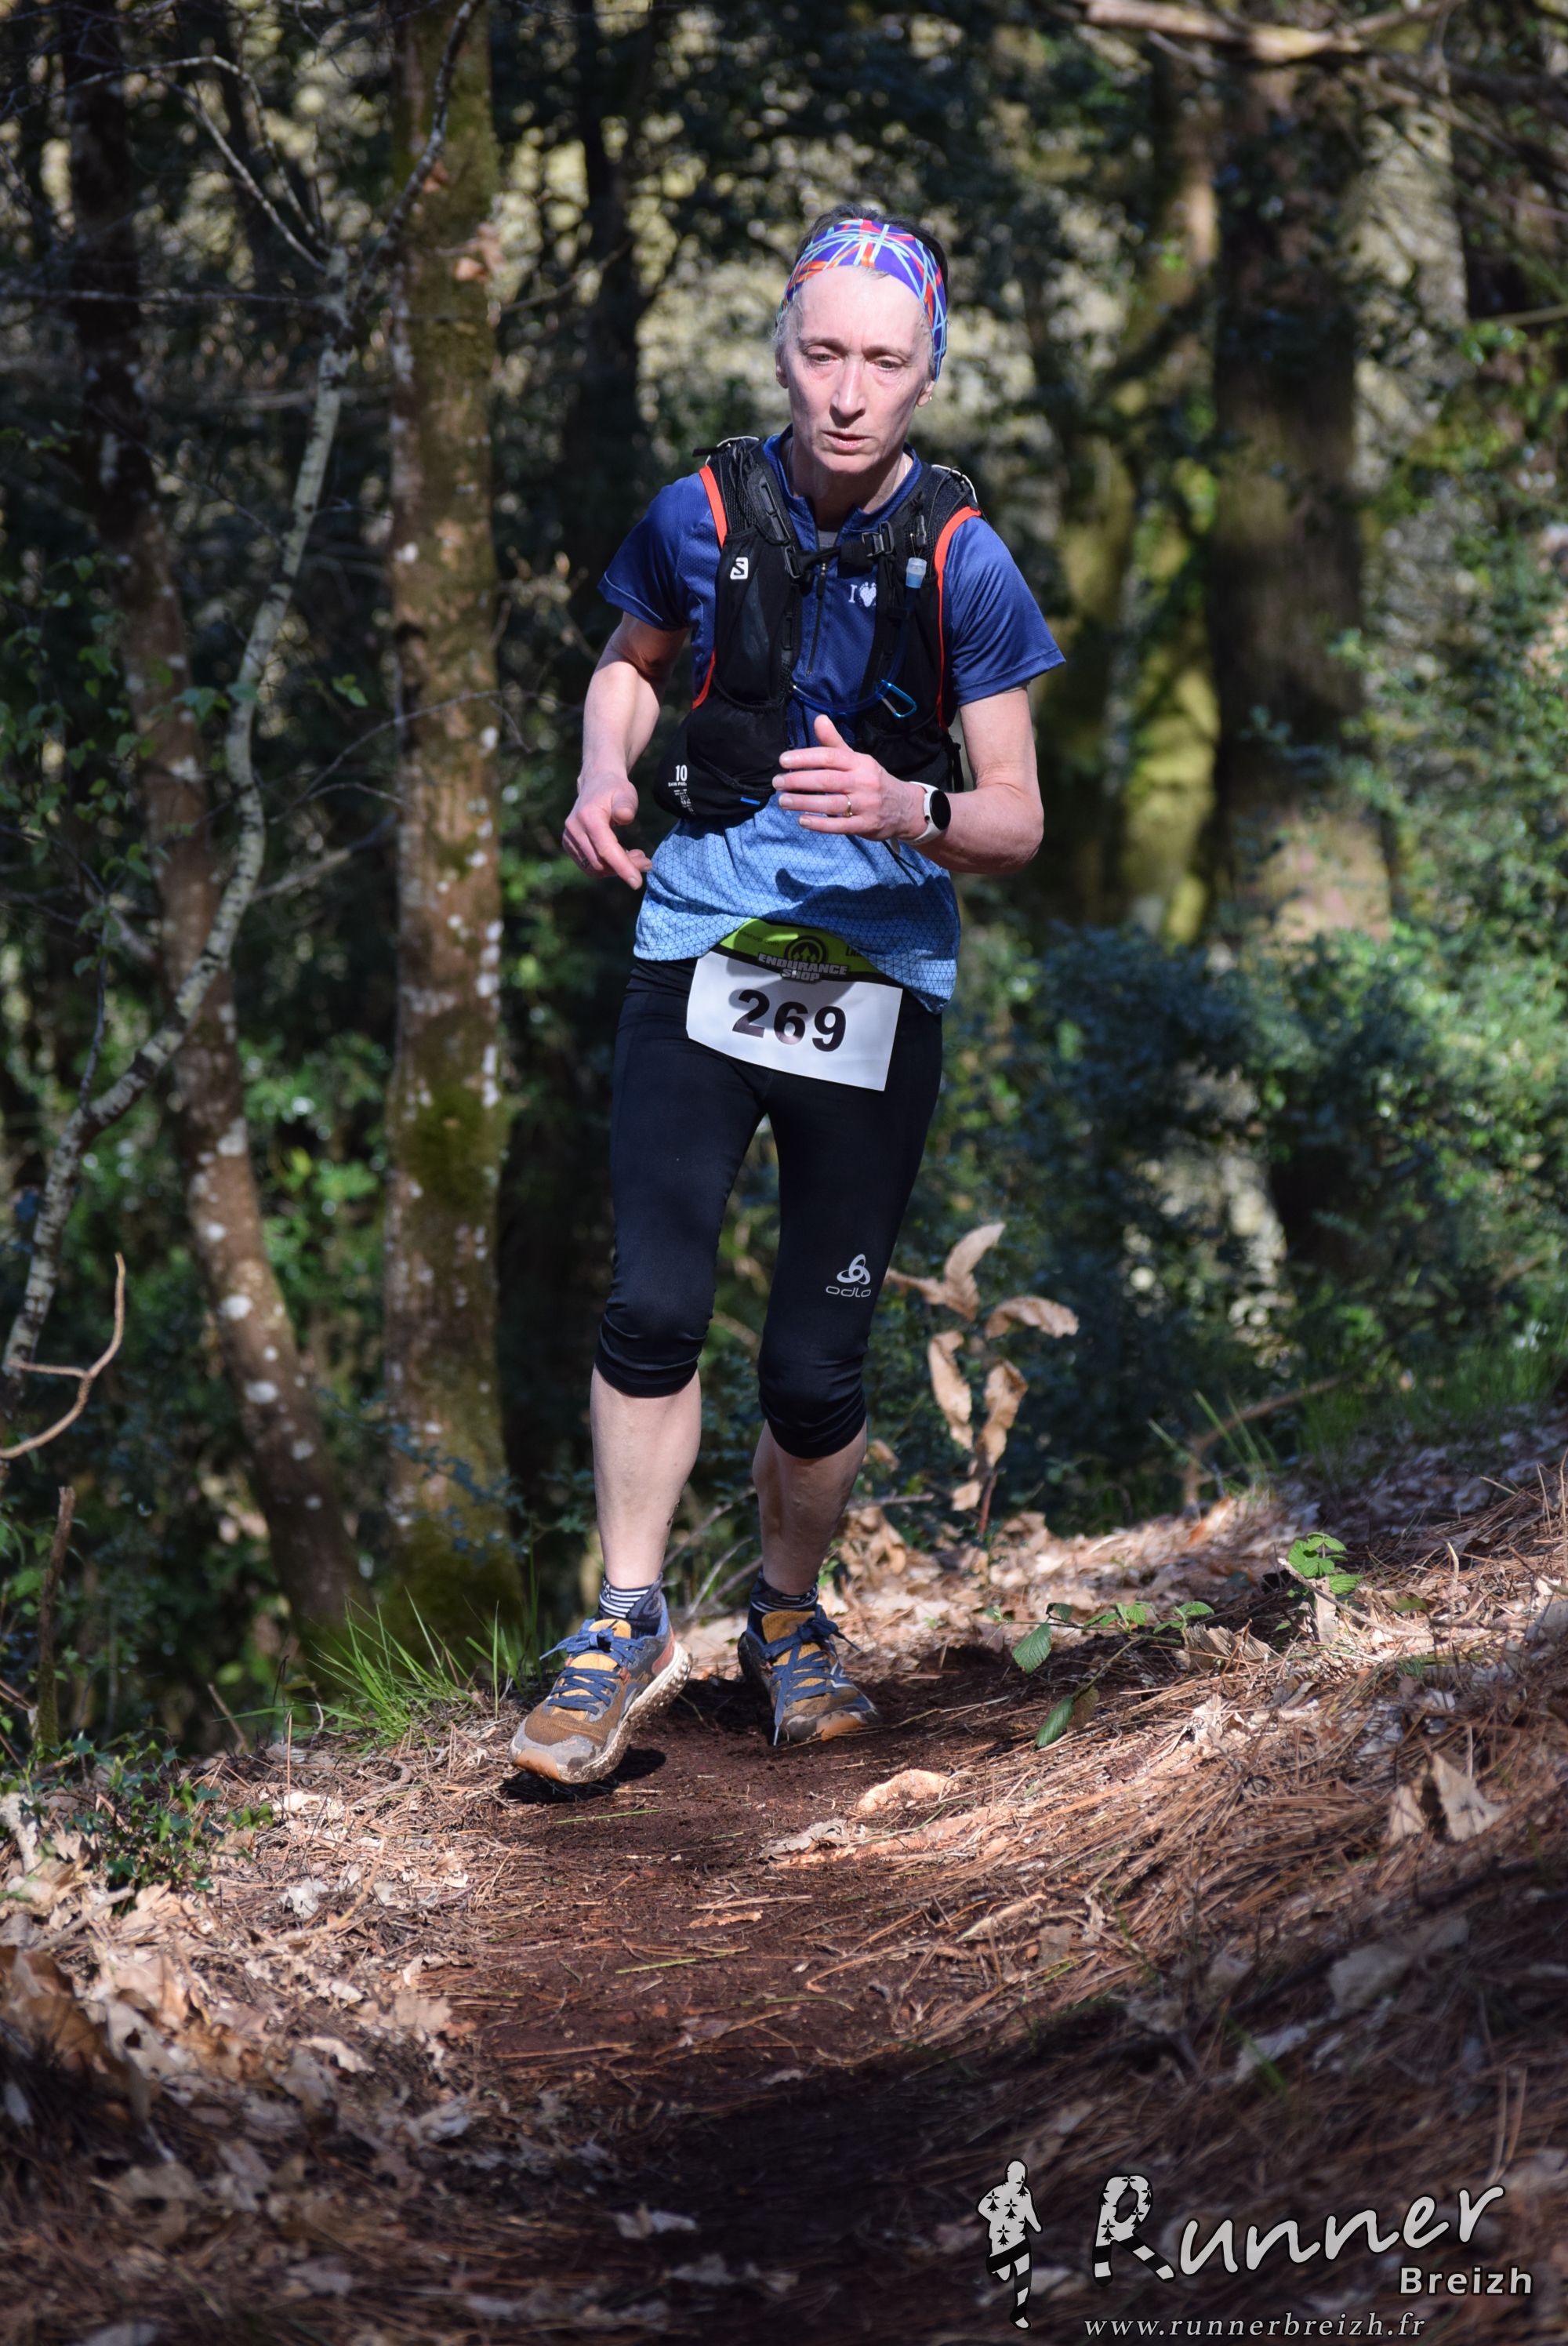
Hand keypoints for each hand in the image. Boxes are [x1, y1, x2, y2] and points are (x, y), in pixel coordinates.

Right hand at [563, 774, 652, 888]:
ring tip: (636, 857)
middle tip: (646, 862)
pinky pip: (588, 865)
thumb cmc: (615, 789)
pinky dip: (606, 867)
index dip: (622, 868)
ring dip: (616, 869)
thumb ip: (626, 805)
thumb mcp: (626, 793)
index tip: (637, 883)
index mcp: (588, 817)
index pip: (606, 850)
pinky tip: (621, 855)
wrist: (596, 782)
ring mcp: (569, 838)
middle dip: (624, 868)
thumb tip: (625, 817)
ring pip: (593, 868)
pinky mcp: (569, 845)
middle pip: (600, 863)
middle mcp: (574, 829)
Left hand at [773, 715, 923, 839]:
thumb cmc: (873, 781)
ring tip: (784, 802)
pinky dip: (820, 824)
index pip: (829, 756)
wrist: (905, 808)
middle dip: (798, 781)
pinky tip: (803, 821)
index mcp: (859, 762)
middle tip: (777, 783)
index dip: (805, 757)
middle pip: (826, 780)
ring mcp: (865, 805)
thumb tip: (818, 718)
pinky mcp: (866, 825)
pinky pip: (840, 826)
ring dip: (804, 802)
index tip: (783, 761)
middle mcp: (863, 781)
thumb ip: (834, 743)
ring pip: (831, 803)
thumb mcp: (858, 760)